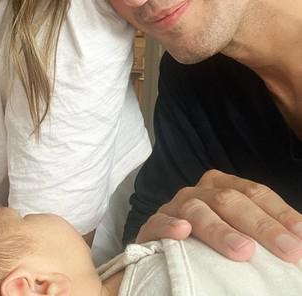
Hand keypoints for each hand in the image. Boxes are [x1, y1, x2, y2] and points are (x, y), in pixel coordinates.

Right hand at [136, 170, 301, 261]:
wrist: (164, 249)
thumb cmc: (209, 242)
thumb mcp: (238, 231)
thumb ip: (262, 232)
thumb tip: (300, 242)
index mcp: (222, 187)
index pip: (255, 193)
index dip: (280, 213)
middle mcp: (199, 192)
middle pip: (230, 200)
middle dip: (261, 226)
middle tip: (288, 251)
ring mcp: (174, 207)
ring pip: (197, 210)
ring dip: (221, 230)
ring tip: (244, 251)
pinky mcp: (151, 225)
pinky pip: (159, 222)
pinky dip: (170, 226)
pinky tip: (183, 232)